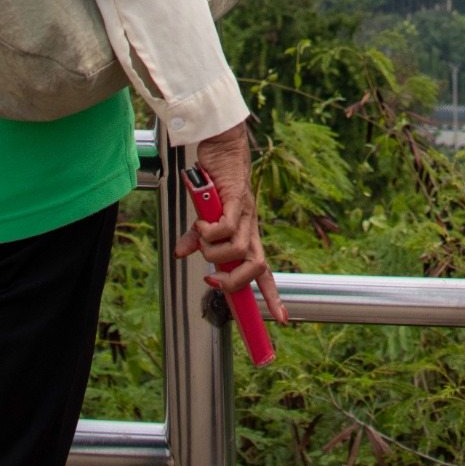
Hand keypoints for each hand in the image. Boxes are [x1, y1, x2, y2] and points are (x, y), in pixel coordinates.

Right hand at [175, 122, 285, 325]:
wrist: (223, 147)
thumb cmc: (217, 182)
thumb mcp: (203, 218)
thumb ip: (197, 238)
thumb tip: (181, 254)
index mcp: (247, 237)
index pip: (265, 273)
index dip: (274, 296)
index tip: (283, 319)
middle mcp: (250, 229)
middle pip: (257, 268)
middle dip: (235, 283)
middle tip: (212, 279)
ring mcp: (245, 216)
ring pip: (238, 251)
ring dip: (214, 252)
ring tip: (202, 237)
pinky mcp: (236, 201)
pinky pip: (226, 227)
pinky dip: (210, 231)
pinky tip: (201, 222)